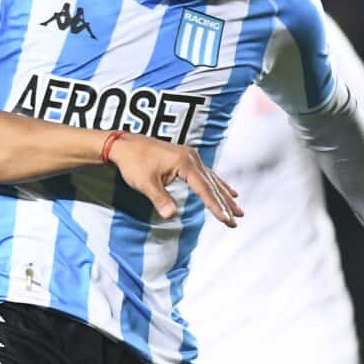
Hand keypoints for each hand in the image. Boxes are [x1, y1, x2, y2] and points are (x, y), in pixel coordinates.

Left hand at [106, 134, 242, 225]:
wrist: (125, 145)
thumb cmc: (134, 162)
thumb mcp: (145, 183)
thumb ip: (160, 199)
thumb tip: (171, 215)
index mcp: (184, 162)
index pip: (204, 188)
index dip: (215, 205)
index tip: (226, 219)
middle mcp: (191, 158)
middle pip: (213, 184)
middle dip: (225, 203)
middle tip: (238, 219)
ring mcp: (190, 157)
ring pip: (212, 179)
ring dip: (225, 195)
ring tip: (238, 209)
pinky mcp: (186, 159)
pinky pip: (207, 174)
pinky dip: (217, 184)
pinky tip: (228, 191)